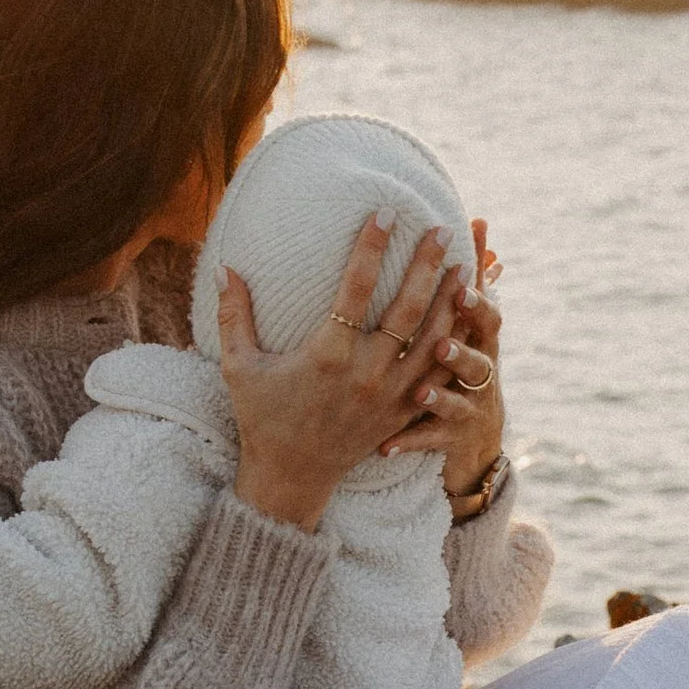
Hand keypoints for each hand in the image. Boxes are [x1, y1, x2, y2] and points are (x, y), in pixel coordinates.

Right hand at [217, 213, 471, 532]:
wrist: (292, 476)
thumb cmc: (262, 417)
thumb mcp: (239, 368)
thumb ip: (233, 316)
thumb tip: (223, 268)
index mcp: (326, 356)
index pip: (355, 289)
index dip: (371, 247)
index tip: (385, 212)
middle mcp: (365, 374)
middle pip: (407, 310)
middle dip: (426, 265)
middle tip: (441, 227)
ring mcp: (390, 396)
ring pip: (433, 340)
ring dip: (450, 301)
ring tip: (464, 265)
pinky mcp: (403, 413)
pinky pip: (439, 374)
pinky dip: (455, 345)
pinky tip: (465, 319)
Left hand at [380, 218, 506, 503]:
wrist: (472, 442)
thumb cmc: (462, 366)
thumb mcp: (471, 322)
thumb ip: (470, 276)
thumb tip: (480, 220)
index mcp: (479, 341)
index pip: (485, 313)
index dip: (479, 295)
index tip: (463, 271)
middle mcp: (479, 373)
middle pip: (478, 357)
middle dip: (464, 340)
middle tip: (448, 326)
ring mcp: (468, 407)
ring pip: (460, 398)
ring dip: (441, 393)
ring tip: (421, 390)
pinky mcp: (451, 438)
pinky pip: (431, 439)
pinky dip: (410, 441)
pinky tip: (385, 446)